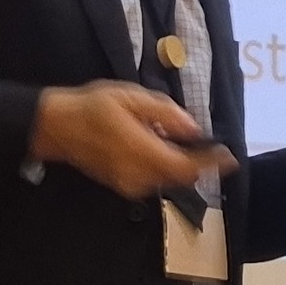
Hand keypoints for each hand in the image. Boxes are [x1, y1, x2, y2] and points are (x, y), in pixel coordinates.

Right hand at [31, 80, 224, 199]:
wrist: (55, 127)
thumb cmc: (93, 106)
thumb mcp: (131, 98)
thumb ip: (165, 114)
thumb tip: (193, 129)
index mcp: (141, 151)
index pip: (186, 167)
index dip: (211, 164)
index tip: (230, 157)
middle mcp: (138, 174)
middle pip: (181, 177)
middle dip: (200, 165)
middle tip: (213, 150)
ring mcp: (129, 184)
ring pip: (169, 180)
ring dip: (182, 166)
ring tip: (184, 145)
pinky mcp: (122, 186)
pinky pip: (154, 180)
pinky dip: (165, 168)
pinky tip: (161, 150)